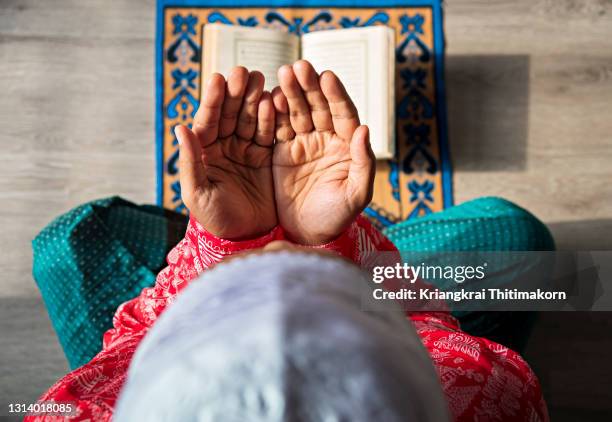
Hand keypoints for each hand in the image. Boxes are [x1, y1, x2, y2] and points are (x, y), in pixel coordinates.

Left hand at [176, 67, 276, 239]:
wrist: (246, 237)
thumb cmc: (215, 219)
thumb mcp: (197, 193)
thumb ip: (190, 161)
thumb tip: (180, 128)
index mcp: (205, 152)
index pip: (208, 121)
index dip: (213, 101)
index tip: (218, 79)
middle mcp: (225, 146)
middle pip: (230, 114)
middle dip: (236, 92)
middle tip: (243, 72)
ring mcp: (247, 150)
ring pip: (251, 118)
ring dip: (254, 99)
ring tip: (260, 79)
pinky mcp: (267, 157)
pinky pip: (270, 133)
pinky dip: (272, 118)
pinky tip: (274, 100)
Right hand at [271, 60, 374, 244]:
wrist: (308, 234)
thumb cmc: (337, 217)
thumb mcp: (355, 194)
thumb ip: (363, 162)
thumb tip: (363, 128)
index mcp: (346, 146)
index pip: (343, 114)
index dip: (335, 95)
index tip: (326, 76)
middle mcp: (325, 140)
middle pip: (318, 107)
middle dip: (309, 86)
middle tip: (298, 67)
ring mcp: (303, 144)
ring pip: (297, 112)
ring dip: (290, 93)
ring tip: (281, 74)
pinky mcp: (281, 152)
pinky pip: (277, 128)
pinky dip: (272, 113)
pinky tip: (267, 98)